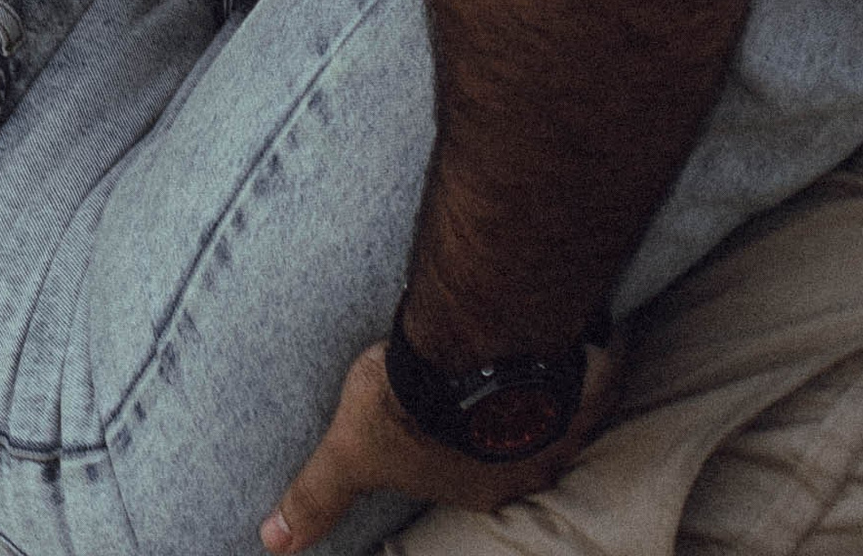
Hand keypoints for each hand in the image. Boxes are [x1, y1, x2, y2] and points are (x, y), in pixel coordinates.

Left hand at [261, 334, 622, 549]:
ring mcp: (564, 424)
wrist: (472, 338)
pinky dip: (582, 357)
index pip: (471, 478)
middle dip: (501, 420)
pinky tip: (568, 328)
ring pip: (554, 411)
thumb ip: (317, 495)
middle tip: (480, 378)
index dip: (455, 447)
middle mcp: (532, 467)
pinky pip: (590, 374)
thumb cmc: (410, 401)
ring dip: (540, 388)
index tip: (445, 418)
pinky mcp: (586, 376)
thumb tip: (272, 543)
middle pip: (517, 446)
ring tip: (518, 348)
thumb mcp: (351, 449)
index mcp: (482, 489)